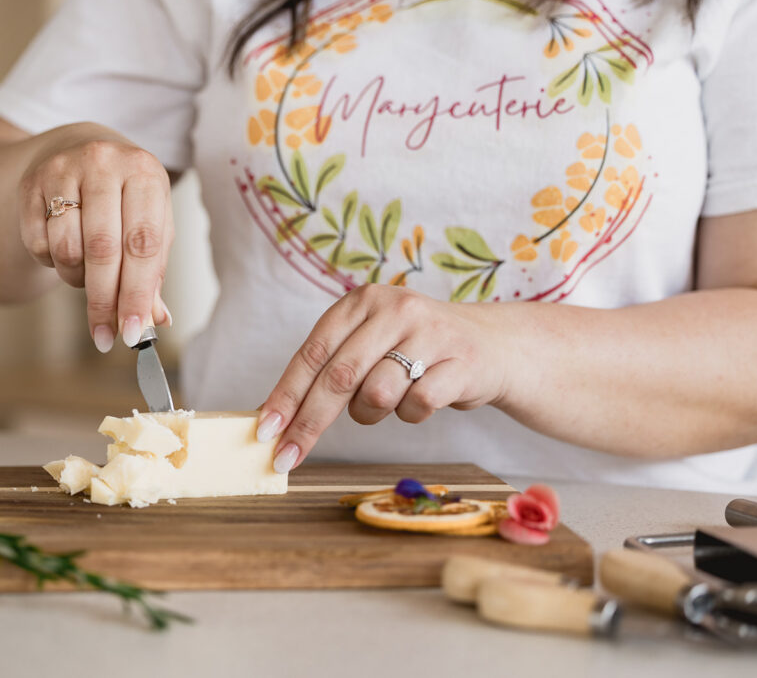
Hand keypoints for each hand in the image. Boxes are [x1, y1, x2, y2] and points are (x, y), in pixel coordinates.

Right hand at [18, 125, 172, 350]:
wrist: (78, 151)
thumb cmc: (126, 199)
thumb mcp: (150, 224)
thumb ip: (153, 271)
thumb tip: (157, 321)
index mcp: (145, 172)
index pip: (144, 243)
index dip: (138, 293)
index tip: (134, 332)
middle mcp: (104, 162)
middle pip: (102, 248)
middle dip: (105, 300)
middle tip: (105, 335)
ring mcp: (63, 168)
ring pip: (67, 249)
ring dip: (77, 279)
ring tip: (88, 275)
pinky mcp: (30, 183)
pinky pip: (39, 244)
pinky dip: (52, 263)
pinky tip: (65, 253)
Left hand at [257, 284, 510, 471]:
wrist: (491, 345)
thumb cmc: (415, 351)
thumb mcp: (370, 343)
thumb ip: (330, 368)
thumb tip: (276, 419)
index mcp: (362, 301)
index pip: (313, 352)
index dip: (286, 394)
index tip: (265, 429)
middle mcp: (395, 308)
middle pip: (338, 377)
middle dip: (309, 423)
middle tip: (287, 456)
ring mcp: (431, 332)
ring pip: (377, 395)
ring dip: (373, 413)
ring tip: (389, 400)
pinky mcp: (461, 361)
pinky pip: (417, 405)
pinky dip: (411, 414)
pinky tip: (422, 399)